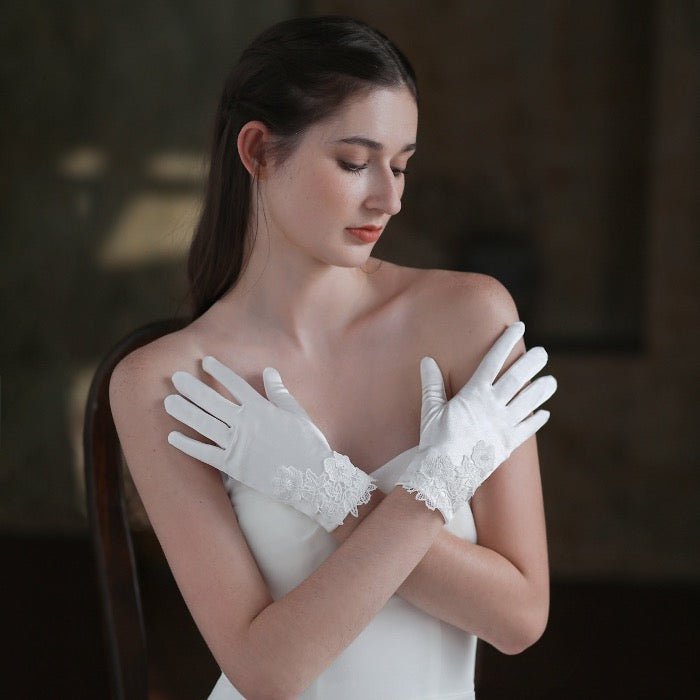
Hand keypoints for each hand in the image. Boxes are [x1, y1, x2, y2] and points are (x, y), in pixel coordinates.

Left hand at [163, 356, 376, 531]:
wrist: (311, 478)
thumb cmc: (308, 444)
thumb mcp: (297, 413)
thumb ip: (279, 392)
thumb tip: (269, 371)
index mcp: (261, 408)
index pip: (235, 384)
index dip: (218, 371)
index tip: (204, 361)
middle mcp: (246, 423)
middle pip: (212, 401)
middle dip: (193, 388)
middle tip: (175, 378)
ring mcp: (238, 444)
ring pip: (204, 424)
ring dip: (185, 412)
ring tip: (168, 402)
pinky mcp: (233, 465)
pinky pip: (205, 454)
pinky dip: (188, 446)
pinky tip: (172, 438)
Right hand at [396, 321, 556, 522]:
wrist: (444, 474)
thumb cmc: (434, 441)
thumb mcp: (431, 410)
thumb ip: (432, 385)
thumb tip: (428, 361)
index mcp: (474, 395)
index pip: (493, 361)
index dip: (506, 343)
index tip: (518, 328)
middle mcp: (492, 407)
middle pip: (517, 379)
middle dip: (531, 363)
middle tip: (543, 353)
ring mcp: (503, 426)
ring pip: (527, 403)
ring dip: (541, 391)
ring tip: (551, 381)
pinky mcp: (507, 444)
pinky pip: (527, 430)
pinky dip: (536, 420)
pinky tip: (544, 413)